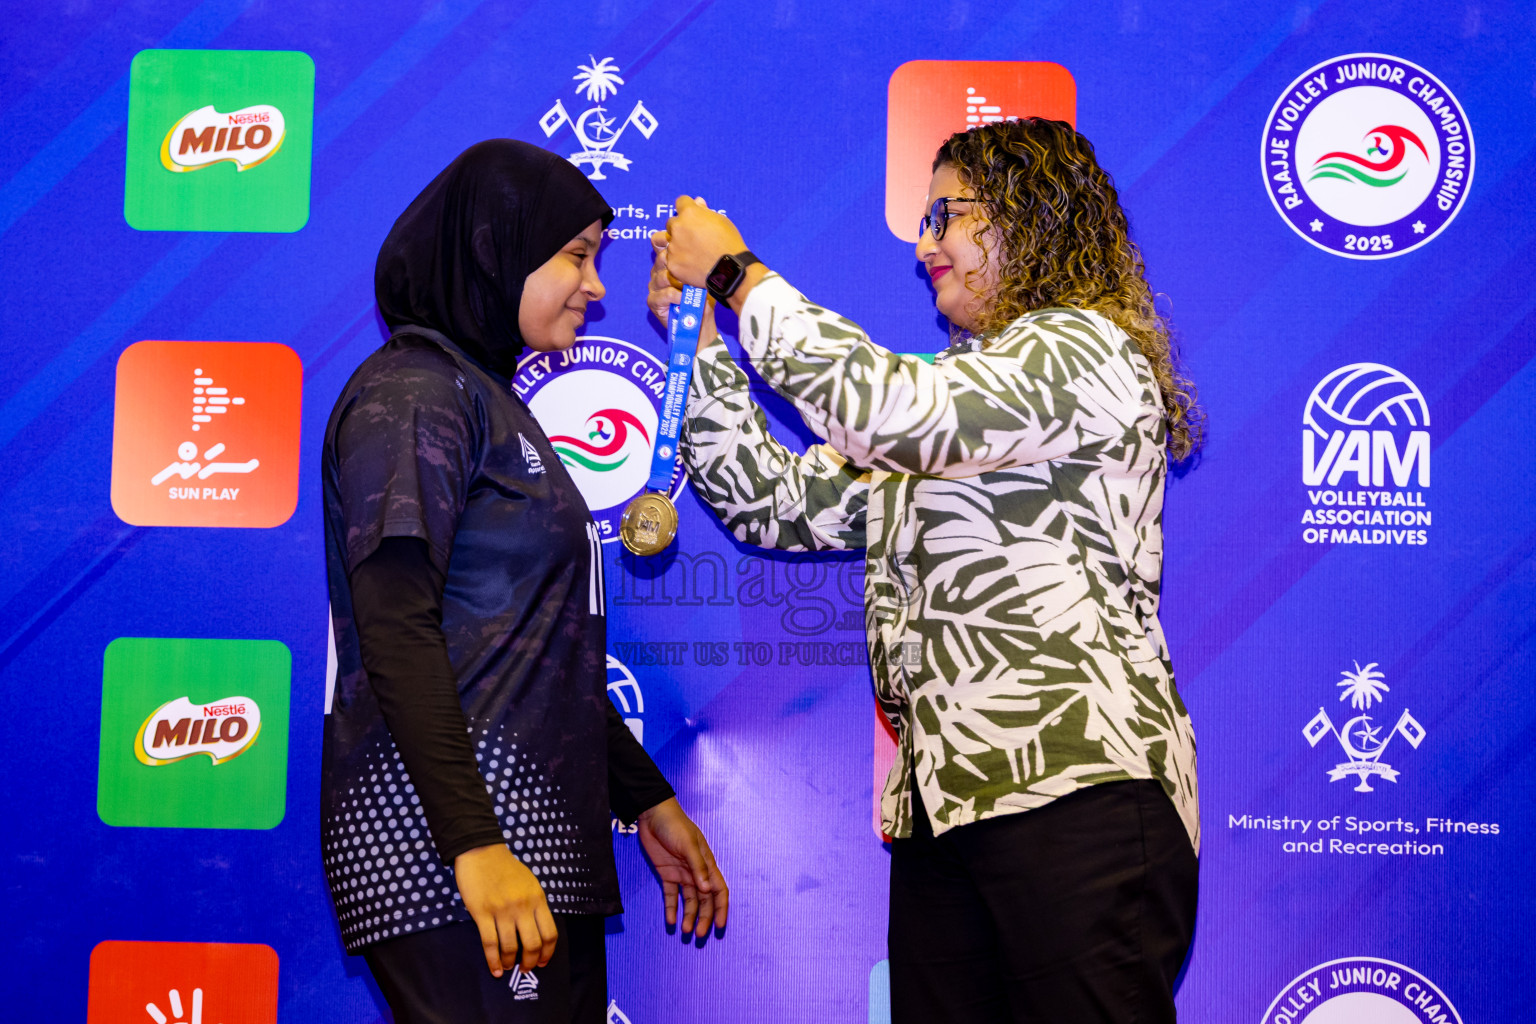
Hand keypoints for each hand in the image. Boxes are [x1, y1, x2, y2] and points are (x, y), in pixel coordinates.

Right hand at [453, 843, 557, 976]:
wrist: (481, 852)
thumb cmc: (506, 868)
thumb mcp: (530, 883)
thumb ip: (535, 904)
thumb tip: (537, 929)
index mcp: (537, 899)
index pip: (550, 933)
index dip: (548, 952)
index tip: (543, 962)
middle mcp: (523, 907)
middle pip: (533, 944)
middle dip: (531, 962)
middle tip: (526, 968)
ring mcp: (502, 911)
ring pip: (511, 947)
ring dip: (510, 962)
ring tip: (509, 967)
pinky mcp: (483, 913)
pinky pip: (490, 943)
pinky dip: (493, 961)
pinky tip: (495, 969)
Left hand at [636, 797, 728, 938]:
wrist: (653, 815)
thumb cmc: (675, 825)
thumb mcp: (688, 845)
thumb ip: (697, 867)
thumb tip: (707, 891)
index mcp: (707, 864)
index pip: (719, 890)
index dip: (721, 908)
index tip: (720, 926)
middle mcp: (697, 872)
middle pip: (705, 900)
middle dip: (704, 918)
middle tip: (698, 935)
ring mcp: (682, 874)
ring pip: (689, 901)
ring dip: (688, 916)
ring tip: (684, 931)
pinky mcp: (667, 874)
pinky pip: (671, 895)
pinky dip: (671, 908)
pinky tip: (670, 921)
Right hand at [648, 232, 718, 353]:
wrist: (701, 323)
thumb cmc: (704, 297)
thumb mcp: (704, 276)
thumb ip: (698, 261)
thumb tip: (703, 243)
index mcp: (668, 263)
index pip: (661, 244)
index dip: (668, 241)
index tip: (684, 244)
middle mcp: (659, 272)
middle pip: (661, 259)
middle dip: (677, 263)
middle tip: (691, 270)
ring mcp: (655, 287)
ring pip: (661, 276)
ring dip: (677, 281)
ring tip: (689, 286)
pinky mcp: (654, 302)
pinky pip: (662, 294)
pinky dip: (674, 296)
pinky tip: (684, 298)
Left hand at [659, 196, 746, 288]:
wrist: (730, 270)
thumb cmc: (729, 243)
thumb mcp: (721, 221)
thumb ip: (705, 211)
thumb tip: (697, 201)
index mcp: (690, 213)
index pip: (680, 202)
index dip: (687, 208)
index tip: (691, 216)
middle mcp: (677, 227)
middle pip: (671, 222)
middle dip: (680, 228)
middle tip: (694, 238)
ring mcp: (673, 246)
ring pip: (668, 242)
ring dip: (676, 244)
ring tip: (691, 252)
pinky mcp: (672, 264)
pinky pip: (670, 259)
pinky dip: (679, 261)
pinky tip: (691, 264)